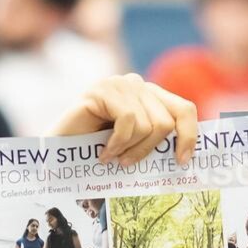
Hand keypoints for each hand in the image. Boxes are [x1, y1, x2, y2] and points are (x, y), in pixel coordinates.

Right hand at [50, 75, 198, 166]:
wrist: (58, 154)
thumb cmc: (97, 153)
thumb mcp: (135, 146)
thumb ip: (158, 141)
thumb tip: (189, 157)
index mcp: (150, 96)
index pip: (185, 109)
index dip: (189, 136)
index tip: (181, 162)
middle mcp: (136, 85)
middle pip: (167, 122)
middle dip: (149, 150)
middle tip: (128, 163)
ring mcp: (119, 84)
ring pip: (149, 124)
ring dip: (130, 149)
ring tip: (112, 156)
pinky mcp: (102, 90)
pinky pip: (128, 121)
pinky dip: (118, 144)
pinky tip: (103, 152)